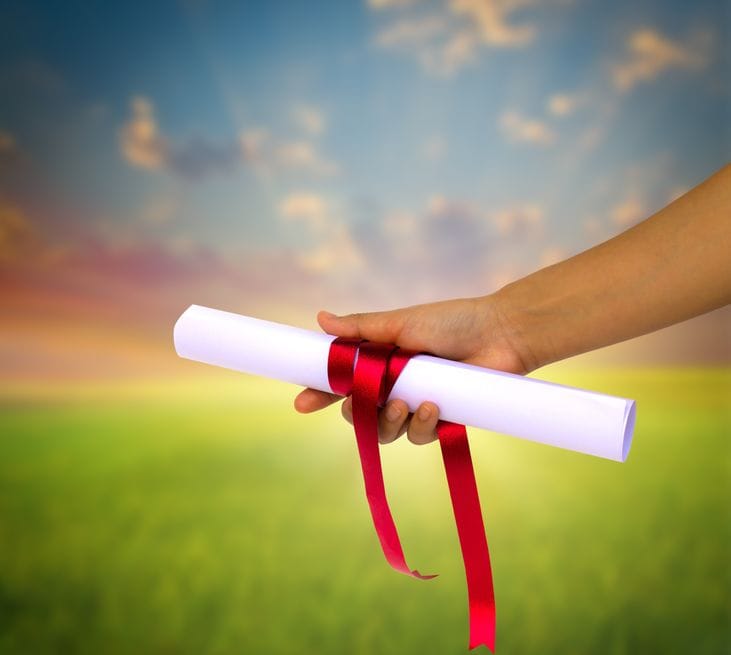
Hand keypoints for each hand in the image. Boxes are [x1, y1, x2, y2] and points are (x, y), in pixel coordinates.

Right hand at [294, 294, 531, 444]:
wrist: (500, 334)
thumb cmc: (451, 322)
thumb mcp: (401, 322)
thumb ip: (361, 328)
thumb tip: (320, 319)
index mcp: (379, 362)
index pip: (342, 382)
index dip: (320, 394)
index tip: (301, 402)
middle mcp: (394, 386)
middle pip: (359, 415)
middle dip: (354, 415)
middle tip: (359, 405)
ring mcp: (416, 405)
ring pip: (386, 432)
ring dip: (388, 422)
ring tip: (403, 403)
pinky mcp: (441, 421)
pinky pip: (419, 436)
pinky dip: (422, 425)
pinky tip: (432, 407)